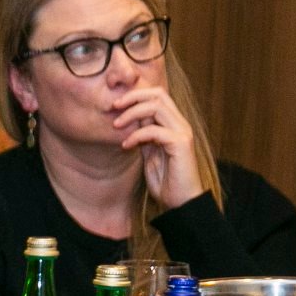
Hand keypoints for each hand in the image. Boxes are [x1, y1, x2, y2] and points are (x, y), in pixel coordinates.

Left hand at [111, 86, 204, 209]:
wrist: (181, 201)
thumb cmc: (165, 179)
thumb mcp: (149, 151)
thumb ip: (143, 134)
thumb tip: (129, 118)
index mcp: (173, 123)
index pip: (157, 95)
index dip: (135, 95)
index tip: (115, 105)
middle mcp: (180, 124)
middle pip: (158, 94)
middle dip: (132, 97)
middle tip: (113, 107)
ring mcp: (182, 132)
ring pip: (157, 106)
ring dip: (132, 113)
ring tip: (116, 125)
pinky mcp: (181, 144)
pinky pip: (155, 130)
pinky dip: (137, 134)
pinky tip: (126, 145)